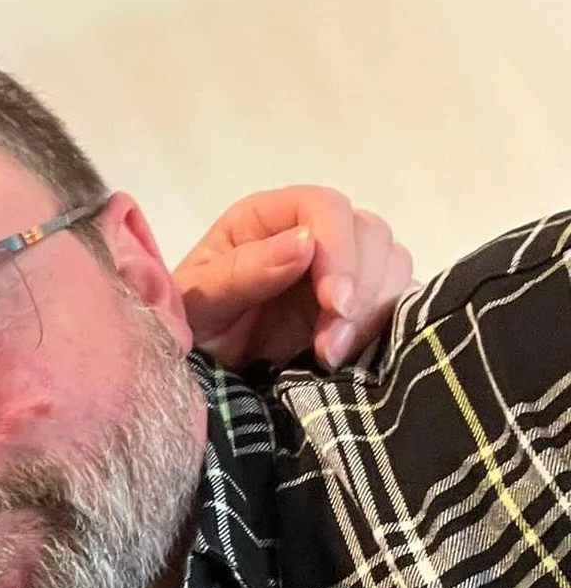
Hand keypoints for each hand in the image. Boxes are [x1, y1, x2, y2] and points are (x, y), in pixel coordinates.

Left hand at [173, 187, 413, 369]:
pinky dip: (382, 326)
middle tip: (331, 343)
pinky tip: (350, 355)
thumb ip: (242, 271)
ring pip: (390, 264)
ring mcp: (339, 271)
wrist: (203, 380)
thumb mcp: (199, 301)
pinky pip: (394, 302)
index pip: (324, 207)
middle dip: (360, 288)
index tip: (334, 302)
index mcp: (268, 220)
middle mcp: (311, 236)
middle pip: (368, 233)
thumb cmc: (192, 330)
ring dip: (372, 311)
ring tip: (330, 355)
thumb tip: (304, 243)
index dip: (338, 249)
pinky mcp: (357, 308)